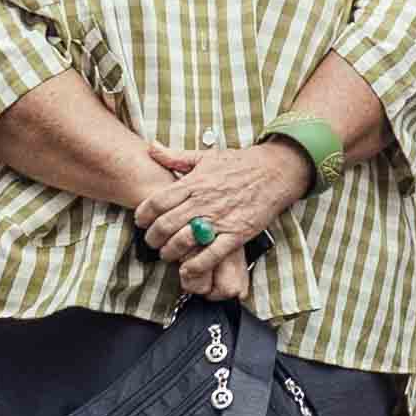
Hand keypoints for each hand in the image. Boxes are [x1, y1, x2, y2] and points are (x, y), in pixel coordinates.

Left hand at [135, 136, 314, 274]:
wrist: (274, 172)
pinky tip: (187, 268)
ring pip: (183, 242)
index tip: (141, 221)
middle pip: (165, 225)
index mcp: (193, 182)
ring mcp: (219, 219)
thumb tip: (151, 147)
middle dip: (152, 238)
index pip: (157, 202)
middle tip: (152, 242)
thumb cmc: (240, 163)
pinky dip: (196, 265)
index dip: (143, 215)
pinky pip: (211, 255)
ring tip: (168, 254)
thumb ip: (176, 156)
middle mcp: (203, 201)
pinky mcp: (236, 234)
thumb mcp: (206, 156)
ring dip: (170, 252)